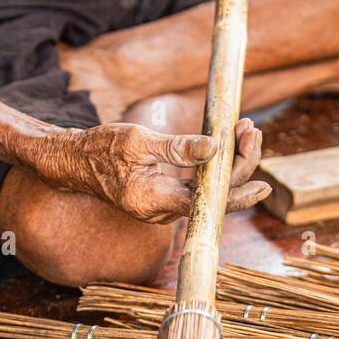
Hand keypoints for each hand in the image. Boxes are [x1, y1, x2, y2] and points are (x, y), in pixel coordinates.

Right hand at [21, 118, 269, 223]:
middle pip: (214, 195)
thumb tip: (214, 147)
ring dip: (231, 162)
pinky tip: (228, 143)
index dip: (239, 193)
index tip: (264, 184)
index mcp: (156, 200)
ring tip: (246, 129)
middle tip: (251, 129)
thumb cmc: (100, 148)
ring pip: (208, 189)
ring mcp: (165, 203)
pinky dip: (215, 164)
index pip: (207, 203)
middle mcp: (163, 209)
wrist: (74, 161)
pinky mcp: (165, 193)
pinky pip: (198, 184)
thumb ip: (176, 147)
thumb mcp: (137, 141)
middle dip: (240, 164)